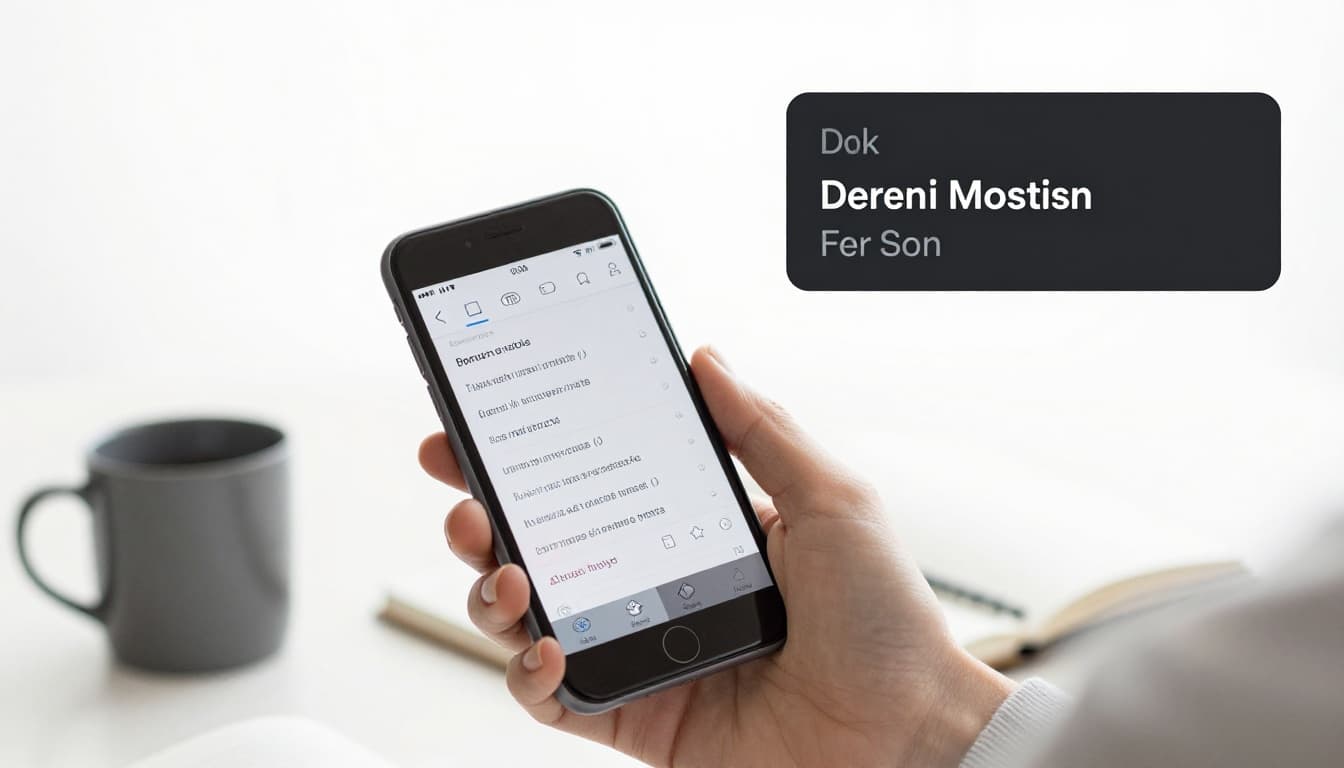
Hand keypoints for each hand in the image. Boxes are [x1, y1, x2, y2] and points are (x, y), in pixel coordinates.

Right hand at [419, 346, 1015, 766]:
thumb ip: (760, 430)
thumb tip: (704, 360)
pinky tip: (545, 649)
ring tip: (500, 567)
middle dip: (482, 514)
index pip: (591, 479)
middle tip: (460, 489)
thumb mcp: (830, 501)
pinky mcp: (633, 716)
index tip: (480, 422)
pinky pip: (550, 699)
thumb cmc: (884, 620)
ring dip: (489, 589)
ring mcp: (638, 651)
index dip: (529, 453)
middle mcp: (654, 586)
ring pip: (526, 618)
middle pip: (540, 544)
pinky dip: (527, 675)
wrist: (908, 733)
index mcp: (692, 528)